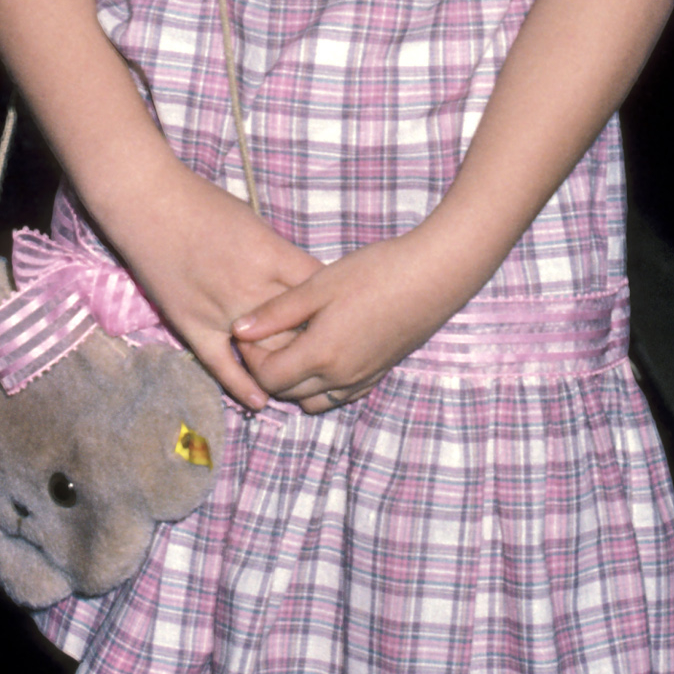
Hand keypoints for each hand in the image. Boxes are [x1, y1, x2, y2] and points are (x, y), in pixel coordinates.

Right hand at [104, 163, 321, 416]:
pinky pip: (221, 364)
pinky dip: (241, 385)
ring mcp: (222, 311)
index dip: (333, 306)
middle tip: (327, 352)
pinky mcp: (193, 325)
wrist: (147, 203)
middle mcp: (252, 288)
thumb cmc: (202, 204)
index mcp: (271, 256)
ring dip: (284, 366)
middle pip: (298, 328)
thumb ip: (279, 256)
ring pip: (266, 352)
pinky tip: (260, 401)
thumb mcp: (254, 223)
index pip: (318, 291)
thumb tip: (302, 282)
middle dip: (316, 341)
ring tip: (301, 378)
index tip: (341, 315)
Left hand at [231, 226, 477, 413]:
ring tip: (294, 346)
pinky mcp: (378, 375)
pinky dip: (321, 385)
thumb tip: (239, 329)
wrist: (433, 276)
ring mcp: (361, 379)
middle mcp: (340, 377)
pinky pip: (338, 396)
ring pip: (312, 400)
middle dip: (268, 370)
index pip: (268, 378)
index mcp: (321, 354)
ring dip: (294, 382)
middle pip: (286, 393)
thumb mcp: (318, 286)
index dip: (251, 357)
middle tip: (267, 337)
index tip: (250, 331)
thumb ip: (277, 312)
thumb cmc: (375, 273)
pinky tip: (322, 353)